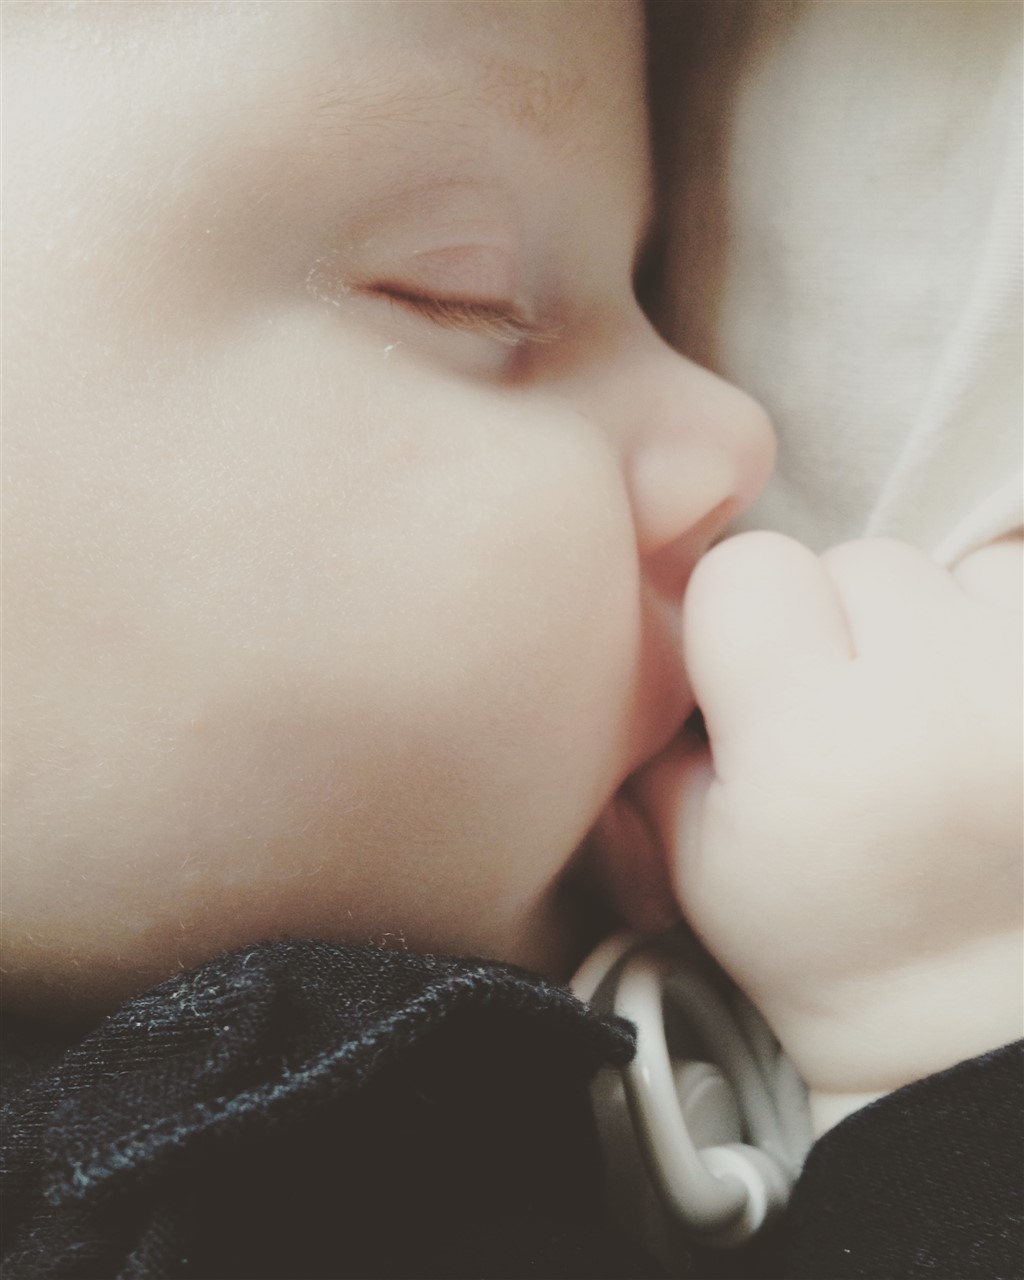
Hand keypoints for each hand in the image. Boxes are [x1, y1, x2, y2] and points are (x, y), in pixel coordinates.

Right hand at [635, 533, 1022, 1125]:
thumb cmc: (830, 948)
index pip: (749, 569)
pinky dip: (1000, 638)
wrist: (979, 1019)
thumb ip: (663, 729)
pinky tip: (988, 714)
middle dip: (842, 625)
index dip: (740, 624)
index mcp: (813, 747)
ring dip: (935, 624)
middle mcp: (943, 700)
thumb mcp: (695, 860)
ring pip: (955, 568)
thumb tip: (675, 626)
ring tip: (934, 719)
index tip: (764, 692)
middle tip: (855, 722)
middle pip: (857, 561)